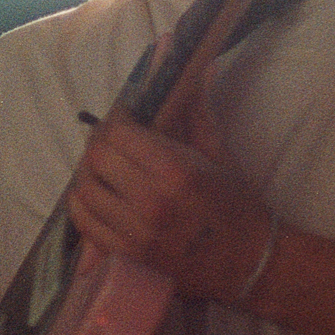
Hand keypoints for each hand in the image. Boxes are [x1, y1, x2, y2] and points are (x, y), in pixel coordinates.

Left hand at [67, 59, 277, 303]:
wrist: (251, 263)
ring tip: (104, 169)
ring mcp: (136, 234)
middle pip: (97, 158)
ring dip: (89, 173)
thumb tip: (195, 71)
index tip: (125, 119)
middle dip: (101, 144)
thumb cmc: (237, 207)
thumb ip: (196, 114)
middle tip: (112, 141)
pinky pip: (84, 224)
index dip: (117, 120)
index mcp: (176, 172)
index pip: (119, 133)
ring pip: (84, 190)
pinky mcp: (128, 257)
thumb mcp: (219, 156)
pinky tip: (97, 196)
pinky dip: (83, 205)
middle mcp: (151, 202)